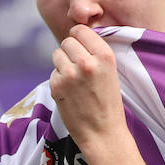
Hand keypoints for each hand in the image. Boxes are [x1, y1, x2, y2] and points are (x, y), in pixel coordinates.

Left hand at [49, 25, 125, 151]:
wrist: (103, 133)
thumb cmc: (108, 103)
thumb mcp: (111, 72)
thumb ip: (95, 53)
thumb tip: (76, 36)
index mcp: (104, 56)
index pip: (81, 30)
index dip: (79, 38)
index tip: (81, 47)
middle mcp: (87, 62)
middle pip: (67, 41)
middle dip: (70, 51)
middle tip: (78, 67)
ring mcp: (70, 74)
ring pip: (57, 54)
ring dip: (62, 64)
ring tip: (75, 80)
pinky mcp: (57, 86)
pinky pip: (53, 72)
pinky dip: (59, 80)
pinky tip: (70, 93)